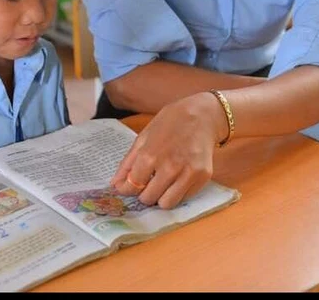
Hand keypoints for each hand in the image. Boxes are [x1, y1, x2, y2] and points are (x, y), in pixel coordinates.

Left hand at [111, 92, 221, 208]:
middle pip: (148, 198)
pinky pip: (184, 197)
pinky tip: (178, 177)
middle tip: (148, 182)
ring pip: (166, 204)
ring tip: (162, 183)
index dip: (127, 189)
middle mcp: (169, 167)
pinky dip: (178, 192)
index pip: (132, 186)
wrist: (202, 115)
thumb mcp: (144, 136)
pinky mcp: (203, 177)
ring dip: (161, 197)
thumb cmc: (171, 122)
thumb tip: (115, 184)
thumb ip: (128, 162)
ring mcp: (188, 173)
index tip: (128, 187)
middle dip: (144, 193)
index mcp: (150, 155)